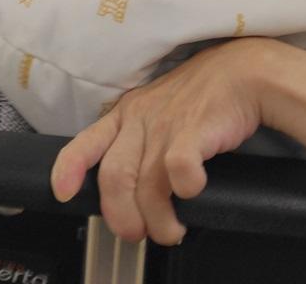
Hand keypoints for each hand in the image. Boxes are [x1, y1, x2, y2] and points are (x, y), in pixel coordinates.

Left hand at [51, 40, 268, 244]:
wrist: (241, 72)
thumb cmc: (202, 98)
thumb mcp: (157, 112)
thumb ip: (139, 142)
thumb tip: (131, 191)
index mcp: (126, 115)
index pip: (87, 141)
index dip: (69, 168)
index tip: (64, 193)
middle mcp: (140, 120)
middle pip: (114, 177)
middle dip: (121, 216)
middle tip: (136, 233)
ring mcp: (165, 125)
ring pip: (146, 186)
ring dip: (158, 220)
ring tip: (171, 232)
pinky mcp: (193, 130)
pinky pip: (178, 171)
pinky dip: (186, 191)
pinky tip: (194, 194)